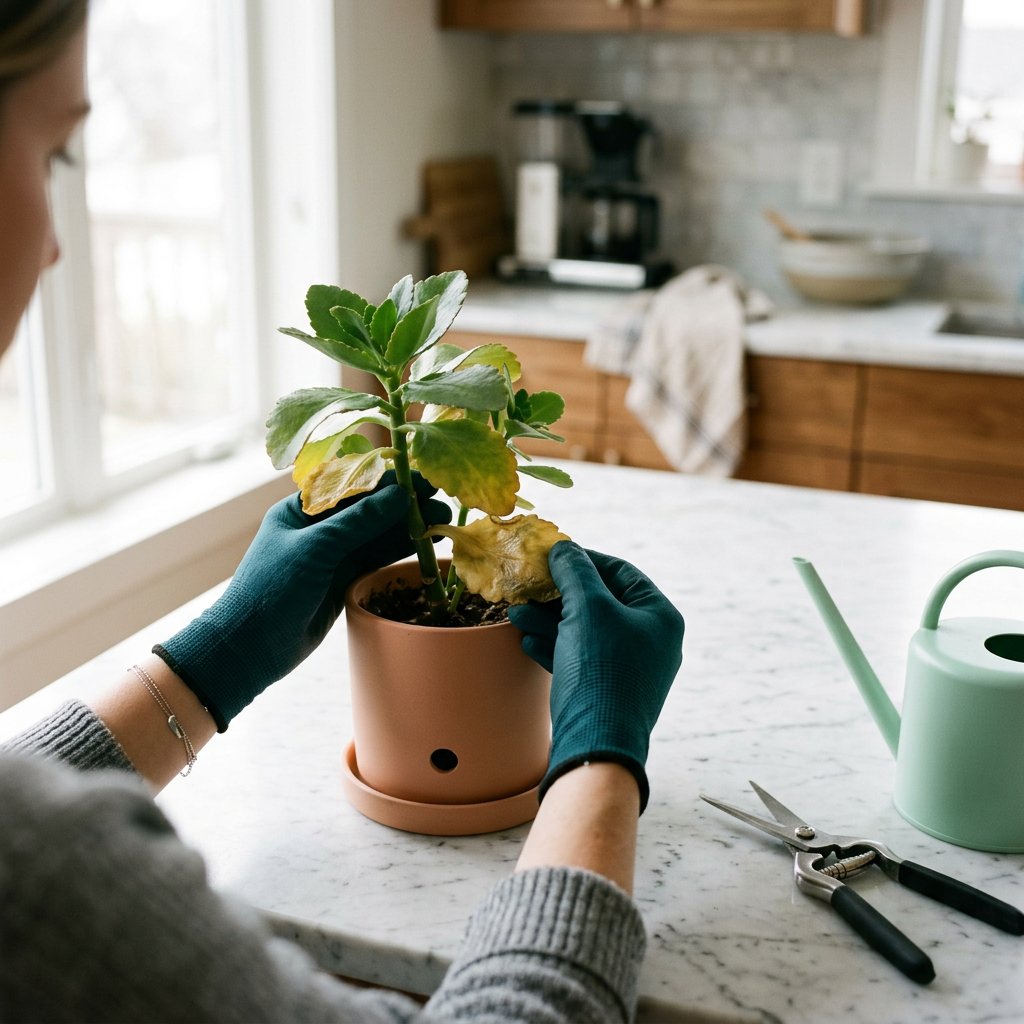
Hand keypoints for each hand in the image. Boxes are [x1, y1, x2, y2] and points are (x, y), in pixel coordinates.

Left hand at [154, 475, 451, 729]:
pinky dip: (397, 551)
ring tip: (442, 522)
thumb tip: (400, 494)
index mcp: (301, 509)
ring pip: (376, 535)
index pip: (351, 484)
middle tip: (442, 501)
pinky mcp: (340, 580)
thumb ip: (359, 521)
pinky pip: (374, 559)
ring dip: (407, 528)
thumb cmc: (271, 590)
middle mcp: (317, 528)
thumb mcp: (316, 549)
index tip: (422, 479)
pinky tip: (423, 543)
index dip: (388, 481)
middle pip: (368, 509)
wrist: (249, 648)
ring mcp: (330, 555)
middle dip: (403, 505)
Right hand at [508, 542, 683, 812]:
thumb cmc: (601, 671)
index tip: (550, 555)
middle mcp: (651, 641)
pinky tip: (526, 640)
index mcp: (660, 616)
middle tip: (527, 585)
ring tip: (515, 612)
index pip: (620, 571)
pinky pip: (580, 657)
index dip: (583, 559)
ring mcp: (630, 668)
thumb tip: (563, 548)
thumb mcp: (587, 609)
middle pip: (600, 601)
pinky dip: (554, 645)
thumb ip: (575, 572)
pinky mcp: (607, 691)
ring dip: (549, 618)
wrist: (596, 745)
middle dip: (559, 593)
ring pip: (585, 630)